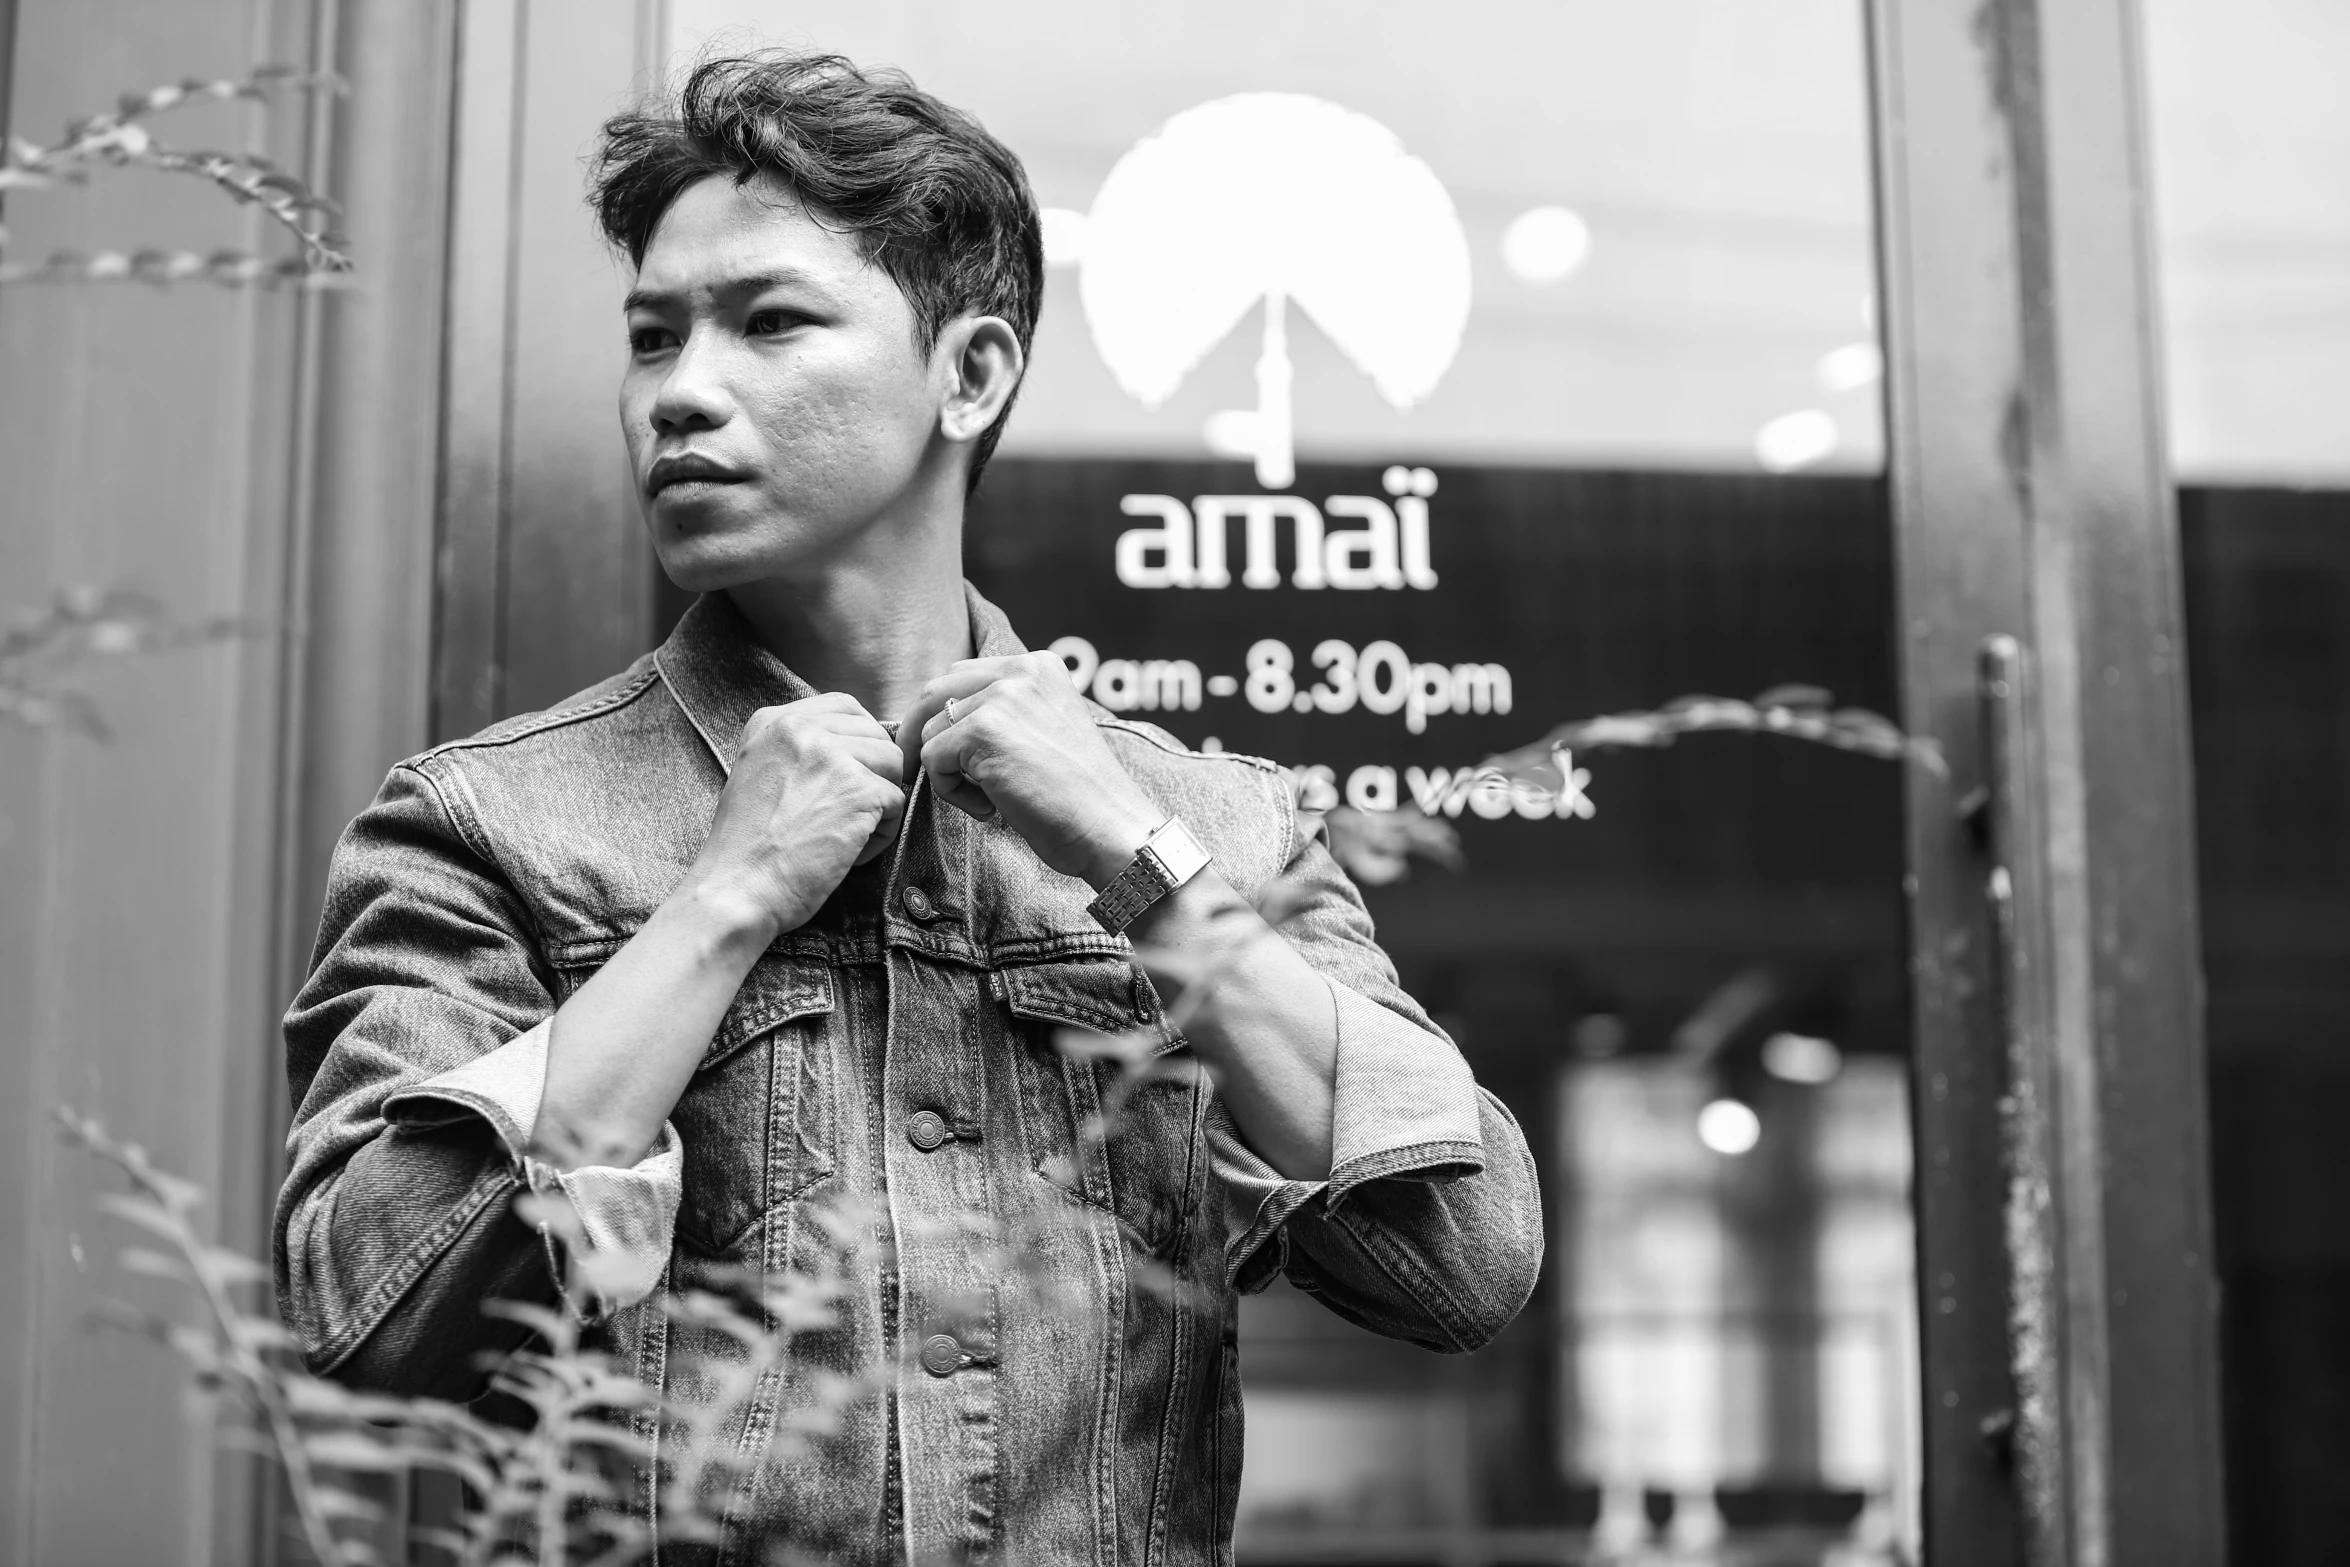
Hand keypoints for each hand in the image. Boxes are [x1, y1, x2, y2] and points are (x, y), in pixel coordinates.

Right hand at [677, 693, 904, 941]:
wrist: (736, 889)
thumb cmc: (747, 848)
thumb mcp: (758, 774)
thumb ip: (798, 751)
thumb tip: (852, 746)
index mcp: (773, 721)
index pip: (845, 708)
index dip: (860, 743)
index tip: (849, 776)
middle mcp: (800, 728)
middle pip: (875, 735)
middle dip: (872, 775)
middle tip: (843, 816)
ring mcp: (832, 756)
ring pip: (892, 765)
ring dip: (879, 804)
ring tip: (845, 835)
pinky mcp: (859, 790)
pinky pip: (897, 802)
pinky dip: (882, 834)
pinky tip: (849, 852)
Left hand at [900, 653, 1164, 886]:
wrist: (1110, 827)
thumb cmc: (1080, 794)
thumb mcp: (1045, 728)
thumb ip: (1006, 710)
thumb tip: (940, 716)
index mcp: (1039, 665)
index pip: (961, 675)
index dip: (942, 715)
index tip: (942, 750)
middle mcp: (1021, 672)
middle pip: (934, 693)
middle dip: (922, 735)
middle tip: (933, 773)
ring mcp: (1002, 698)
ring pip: (930, 732)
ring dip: (946, 772)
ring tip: (989, 799)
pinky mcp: (983, 732)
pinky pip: (932, 760)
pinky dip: (950, 792)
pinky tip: (989, 808)